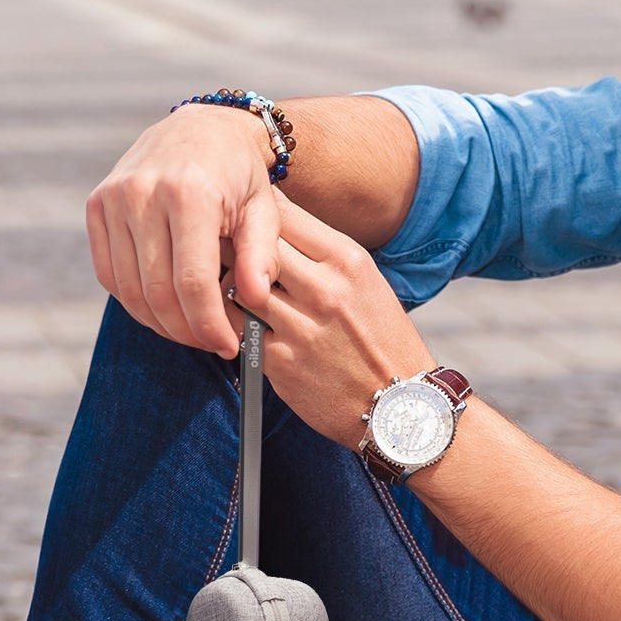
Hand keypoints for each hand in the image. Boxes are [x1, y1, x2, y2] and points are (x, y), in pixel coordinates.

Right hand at [86, 103, 278, 357]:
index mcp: (190, 193)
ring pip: (128, 288)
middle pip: (157, 291)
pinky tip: (163, 309)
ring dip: (159, 322)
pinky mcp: (97, 205)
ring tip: (190, 331)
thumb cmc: (239, 175)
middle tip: (211, 344)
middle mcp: (143, 193)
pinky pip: (108, 273)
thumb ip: (261, 255)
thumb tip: (254, 300)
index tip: (227, 346)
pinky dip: (133, 301)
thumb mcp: (265, 209)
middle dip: (185, 330)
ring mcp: (114, 198)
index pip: (193, 282)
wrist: (201, 129)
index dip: (209, 324)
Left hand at [225, 192, 435, 450]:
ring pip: (237, 288)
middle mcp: (325, 290)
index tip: (243, 219)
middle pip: (254, 247)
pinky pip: (237, 331)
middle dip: (234, 245)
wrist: (400, 405)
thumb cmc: (383, 340)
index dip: (256, 215)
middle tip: (220, 247)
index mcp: (348, 261)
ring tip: (225, 287)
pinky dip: (231, 324)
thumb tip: (276, 219)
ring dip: (228, 287)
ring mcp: (301, 328)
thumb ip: (322, 252)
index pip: (283, 216)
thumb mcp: (365, 282)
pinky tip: (237, 324)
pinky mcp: (281, 363)